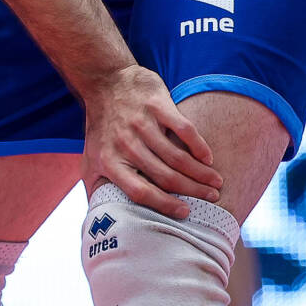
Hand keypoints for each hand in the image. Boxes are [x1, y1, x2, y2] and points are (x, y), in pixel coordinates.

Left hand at [83, 64, 221, 220]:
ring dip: (200, 173)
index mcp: (109, 162)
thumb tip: (102, 223)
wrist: (105, 82)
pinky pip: (184, 129)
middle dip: (192, 191)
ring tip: (215, 182)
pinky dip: (199, 146)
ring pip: (177, 156)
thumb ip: (97, 189)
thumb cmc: (102, 128)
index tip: (185, 213)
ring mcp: (141, 123)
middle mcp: (125, 144)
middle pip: (165, 176)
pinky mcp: (156, 104)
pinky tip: (208, 157)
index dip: (164, 205)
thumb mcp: (90, 159)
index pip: (140, 192)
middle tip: (211, 198)